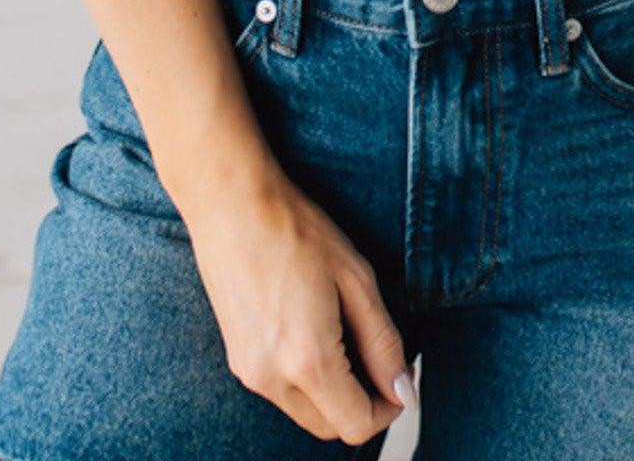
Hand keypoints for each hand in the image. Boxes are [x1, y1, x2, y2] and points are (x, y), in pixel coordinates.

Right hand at [185, 171, 417, 444]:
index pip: (356, 425)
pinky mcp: (238, 359)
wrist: (231, 205)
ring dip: (334, 394)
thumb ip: (382, 341)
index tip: (401, 381)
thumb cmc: (295, 230)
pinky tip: (315, 331)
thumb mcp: (356, 278)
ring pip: (305, 412)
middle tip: (380, 360)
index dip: (389, 410)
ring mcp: (249, 372)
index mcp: (307, 360)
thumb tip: (401, 387)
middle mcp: (272, 378)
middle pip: (330, 427)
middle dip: (362, 405)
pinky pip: (282, 392)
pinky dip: (307, 381)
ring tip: (347, 337)